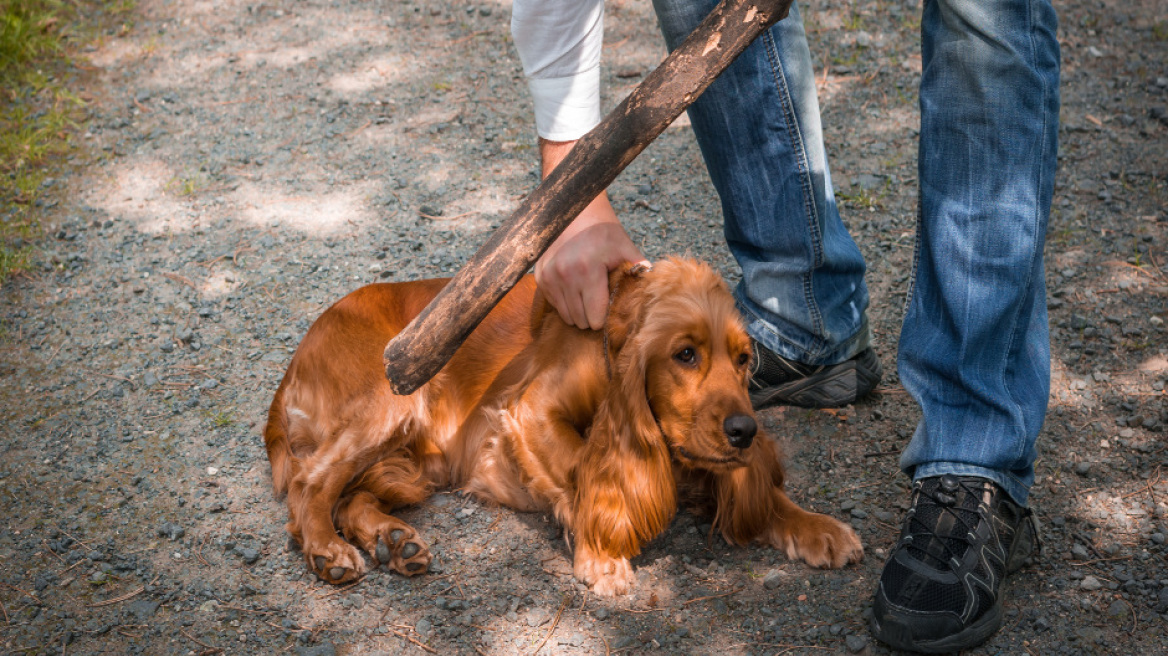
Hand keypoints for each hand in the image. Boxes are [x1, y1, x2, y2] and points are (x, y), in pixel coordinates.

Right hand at [535, 139, 648, 329]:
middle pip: (581, 321)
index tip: (611, 303)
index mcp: (587, 270)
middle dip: (593, 315)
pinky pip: (555, 305)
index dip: (606, 316)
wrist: (574, 210)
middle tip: (600, 297)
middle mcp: (564, 276)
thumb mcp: (625, 247)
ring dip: (579, 310)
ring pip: (567, 316)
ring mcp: (549, 277)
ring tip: (588, 291)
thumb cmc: (603, 230)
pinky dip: (566, 301)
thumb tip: (652, 292)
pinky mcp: (540, 277)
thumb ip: (639, 270)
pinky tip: (575, 285)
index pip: (595, 318)